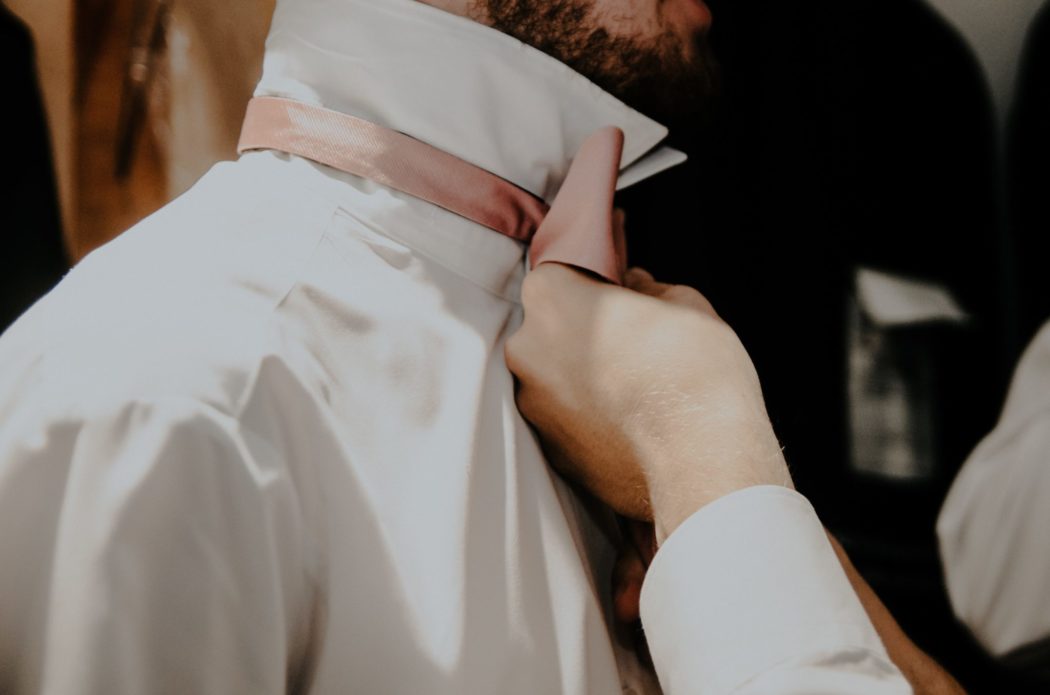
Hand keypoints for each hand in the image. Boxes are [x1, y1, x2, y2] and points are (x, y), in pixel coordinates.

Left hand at [506, 264, 791, 542]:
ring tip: (634, 391)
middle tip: (631, 345)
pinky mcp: (549, 450)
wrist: (700, 462)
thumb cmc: (694, 370)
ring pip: (553, 378)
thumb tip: (636, 284)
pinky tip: (629, 424)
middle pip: (548, 328)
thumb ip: (647, 288)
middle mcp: (526, 349)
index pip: (557, 276)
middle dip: (581, 333)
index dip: (590, 286)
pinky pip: (564, 421)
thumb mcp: (685, 305)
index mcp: (552, 299)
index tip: (620, 299)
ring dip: (582, 377)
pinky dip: (587, 419)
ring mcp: (532, 405)